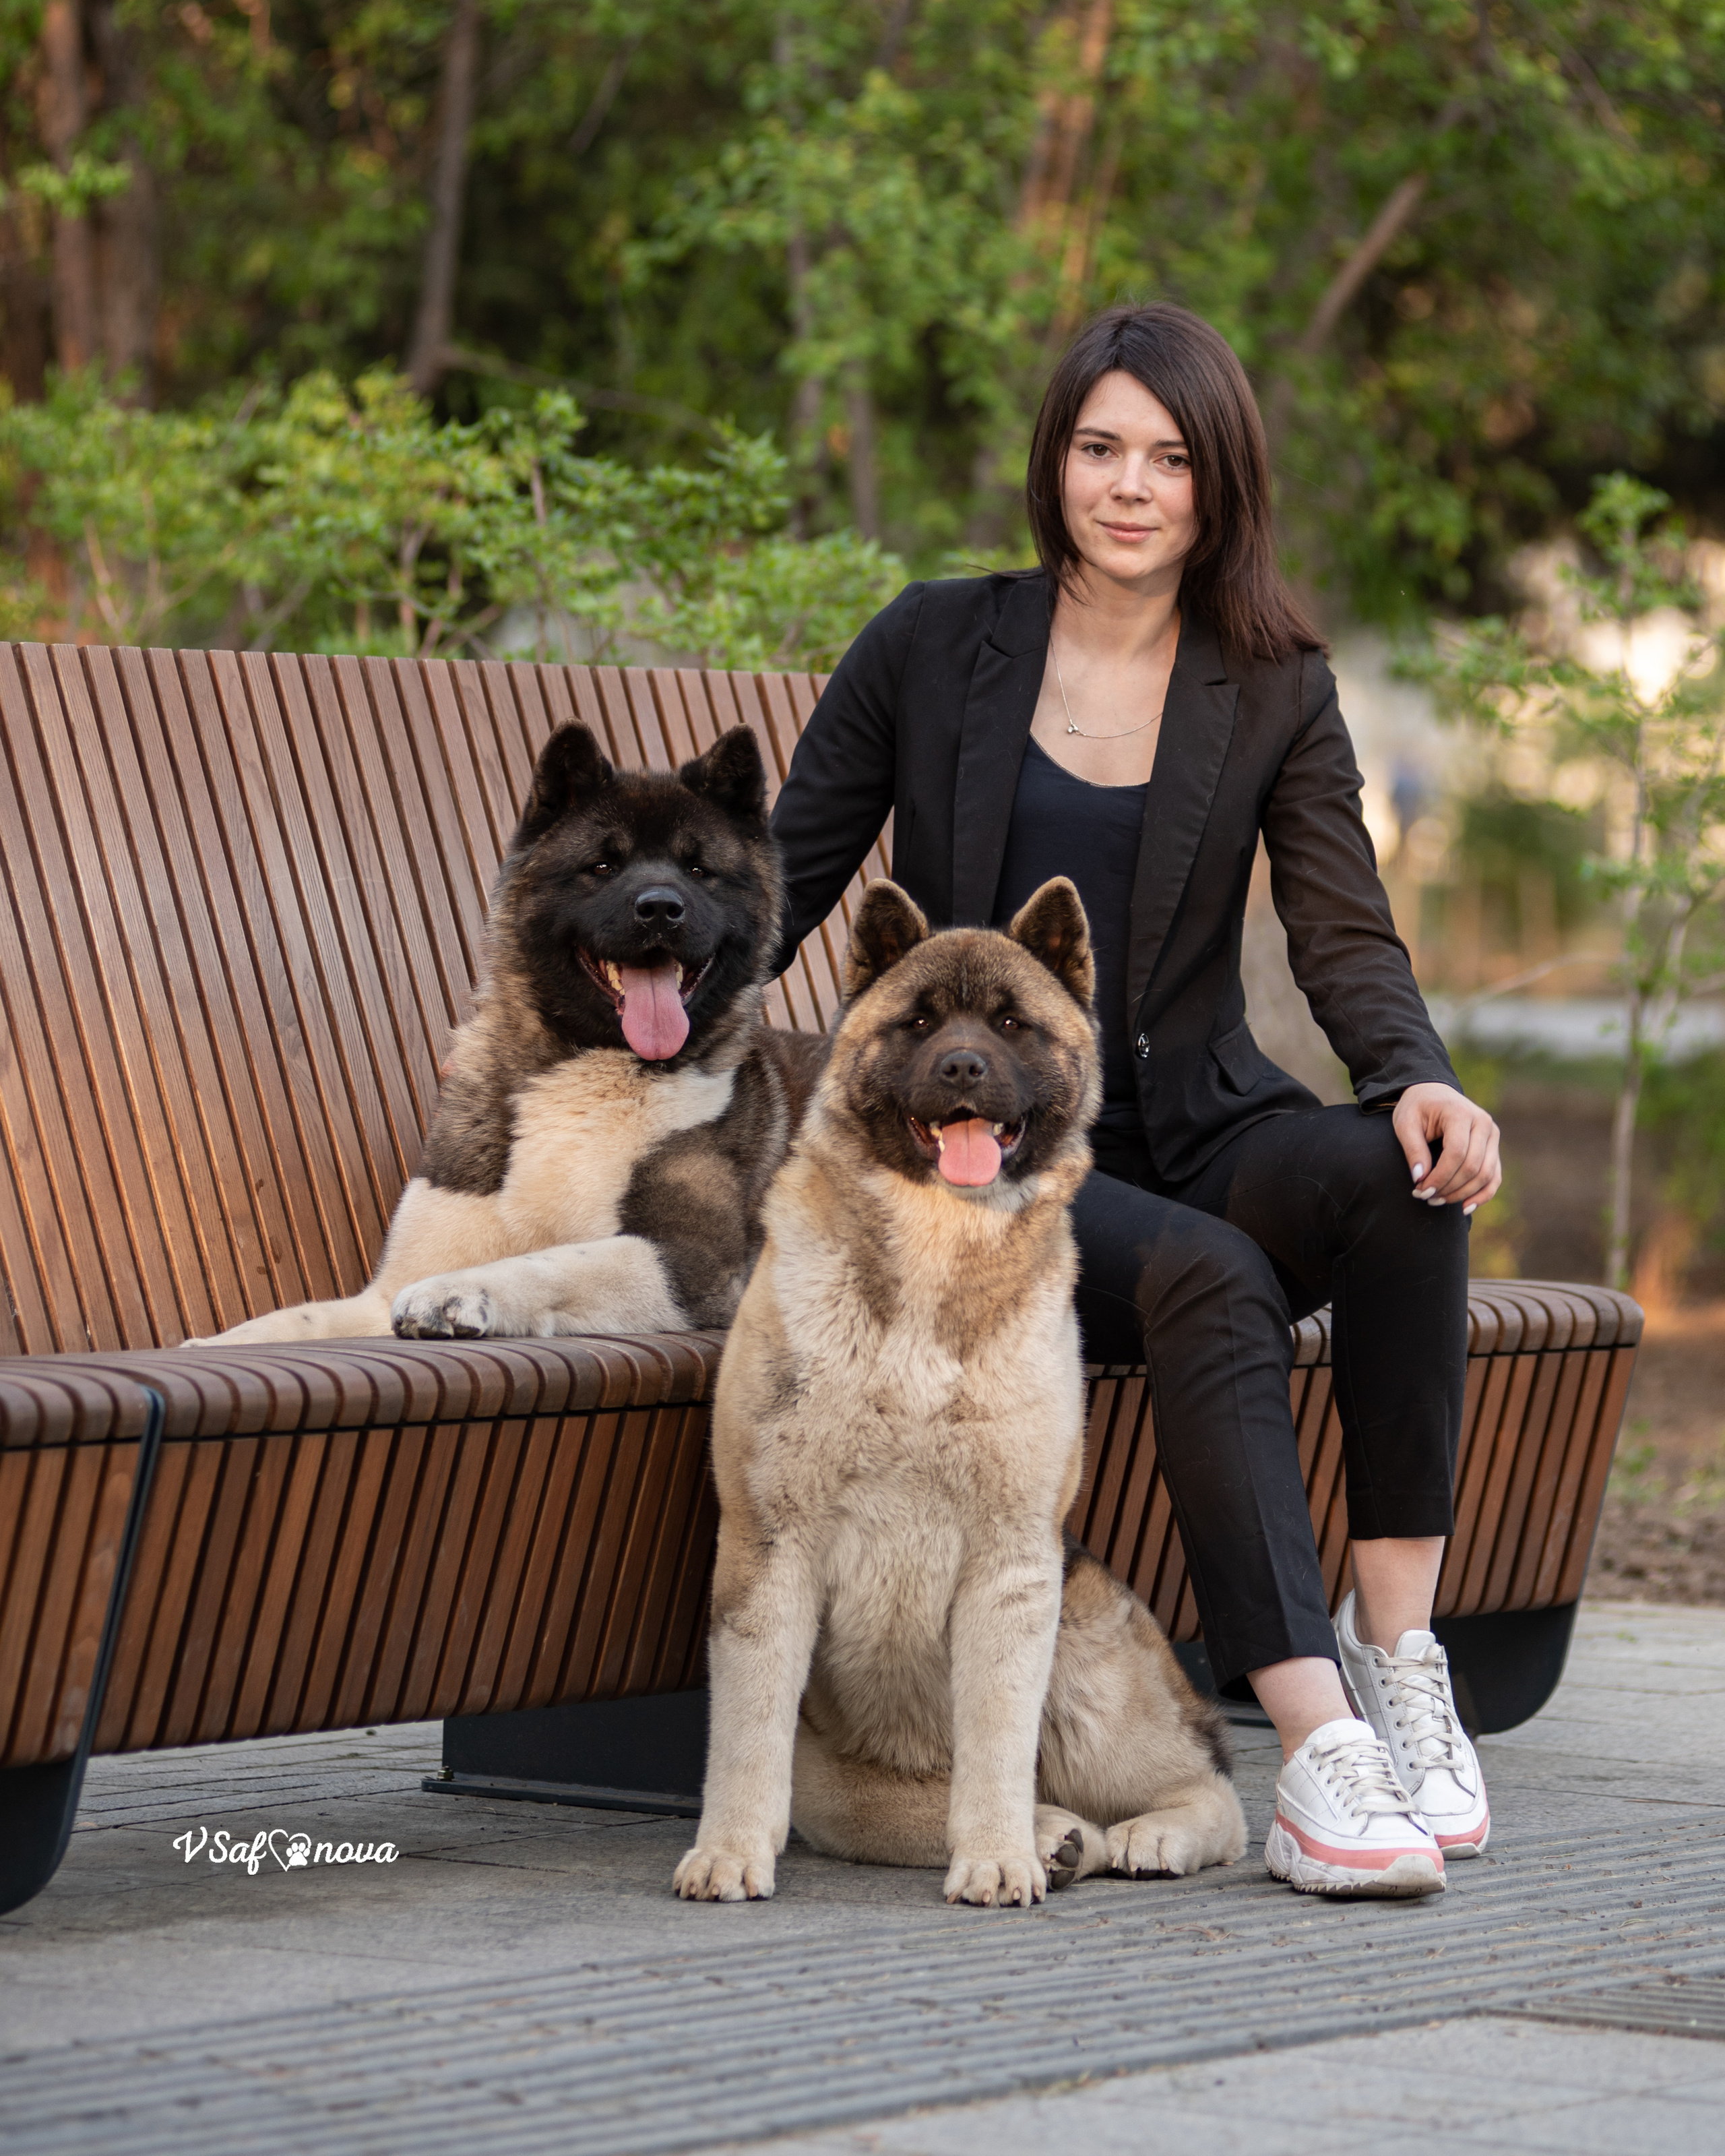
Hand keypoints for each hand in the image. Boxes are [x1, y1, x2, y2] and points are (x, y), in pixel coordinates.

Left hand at [1391, 1082, 1500, 1215]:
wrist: (1433, 1093)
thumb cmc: (1416, 1108)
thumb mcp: (1405, 1123)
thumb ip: (1413, 1149)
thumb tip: (1419, 1178)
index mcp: (1461, 1113)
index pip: (1456, 1152)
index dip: (1440, 1176)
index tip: (1421, 1190)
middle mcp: (1483, 1123)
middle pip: (1473, 1166)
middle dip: (1449, 1187)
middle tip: (1426, 1198)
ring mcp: (1492, 1136)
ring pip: (1486, 1174)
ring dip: (1463, 1194)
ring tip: (1438, 1201)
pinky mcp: (1494, 1148)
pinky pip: (1494, 1176)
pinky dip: (1483, 1194)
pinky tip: (1465, 1207)